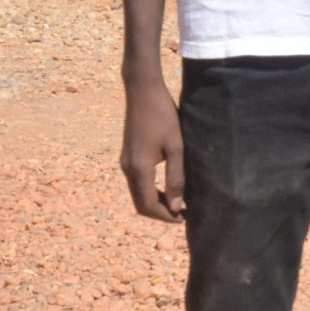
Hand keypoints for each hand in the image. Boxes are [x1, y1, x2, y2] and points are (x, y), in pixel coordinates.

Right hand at [120, 76, 184, 221]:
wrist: (143, 92)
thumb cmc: (163, 116)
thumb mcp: (176, 147)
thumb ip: (176, 178)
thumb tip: (177, 207)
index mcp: (139, 169)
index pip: (148, 205)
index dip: (166, 216)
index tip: (184, 219)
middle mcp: (127, 169)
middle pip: (140, 203)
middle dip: (160, 212)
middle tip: (182, 214)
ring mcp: (125, 162)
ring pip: (137, 193)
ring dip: (155, 202)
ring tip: (178, 202)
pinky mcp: (127, 155)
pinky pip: (137, 182)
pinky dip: (150, 190)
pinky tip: (168, 186)